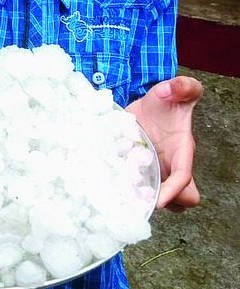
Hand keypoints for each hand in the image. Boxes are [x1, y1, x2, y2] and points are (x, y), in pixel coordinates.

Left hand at [127, 76, 203, 210]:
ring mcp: (154, 171)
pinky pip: (135, 189)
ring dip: (140, 199)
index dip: (174, 191)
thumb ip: (183, 86)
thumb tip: (170, 89)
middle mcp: (170, 166)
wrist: (151, 104)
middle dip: (162, 202)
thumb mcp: (177, 89)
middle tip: (139, 197)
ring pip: (155, 198)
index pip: (183, 177)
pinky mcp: (138, 170)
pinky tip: (106, 184)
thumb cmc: (167, 100)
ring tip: (119, 193)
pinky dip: (123, 189)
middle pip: (179, 200)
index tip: (158, 201)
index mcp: (182, 151)